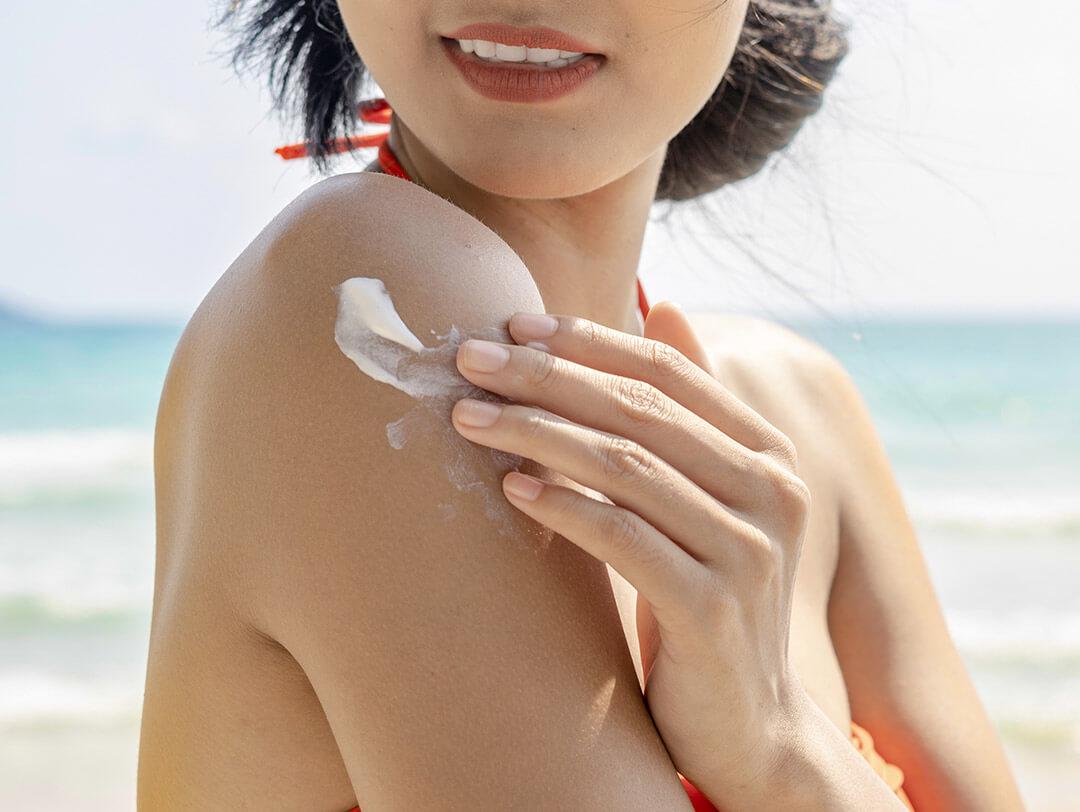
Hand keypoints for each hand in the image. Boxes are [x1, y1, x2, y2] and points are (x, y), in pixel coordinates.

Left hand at [449, 303, 812, 807]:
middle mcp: (771, 492)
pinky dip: (564, 507)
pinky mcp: (712, 610)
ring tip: (470, 418)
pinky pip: (623, 538)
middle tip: (470, 359)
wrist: (747, 722)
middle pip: (639, 410)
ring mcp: (748, 552)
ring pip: (626, 465)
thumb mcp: (706, 497)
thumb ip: (689, 412)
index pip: (669, 372)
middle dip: (546, 376)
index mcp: (768, 453)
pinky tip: (512, 488)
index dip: (589, 342)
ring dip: (537, 433)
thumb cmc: (705, 595)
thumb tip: (664, 304)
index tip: (516, 325)